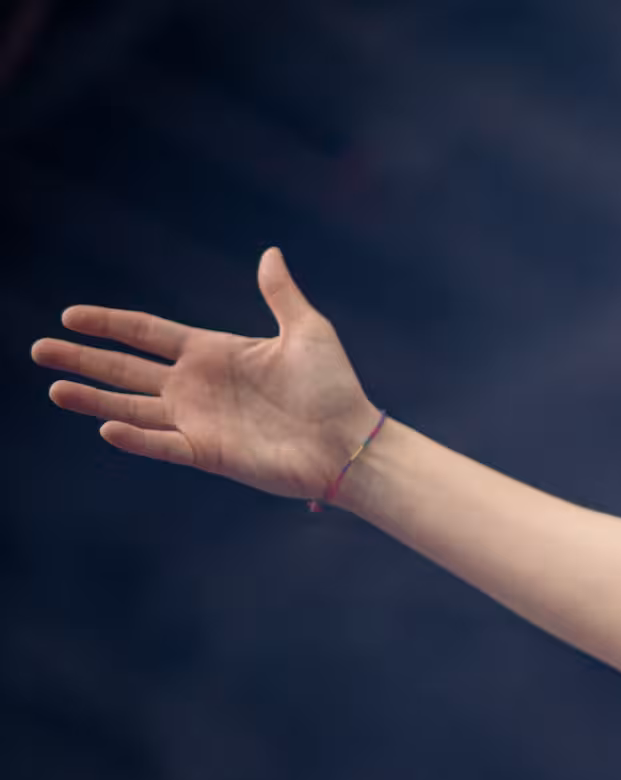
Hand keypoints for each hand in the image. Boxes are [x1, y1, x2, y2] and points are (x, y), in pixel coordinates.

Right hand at [30, 247, 382, 502]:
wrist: (351, 442)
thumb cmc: (335, 389)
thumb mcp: (308, 332)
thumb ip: (281, 295)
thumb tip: (270, 253)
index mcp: (214, 352)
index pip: (147, 333)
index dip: (110, 324)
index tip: (70, 316)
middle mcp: (197, 386)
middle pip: (126, 369)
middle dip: (83, 359)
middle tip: (37, 350)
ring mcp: (199, 421)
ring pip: (132, 407)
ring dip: (94, 398)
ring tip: (55, 388)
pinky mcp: (209, 453)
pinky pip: (163, 445)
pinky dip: (136, 438)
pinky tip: (106, 425)